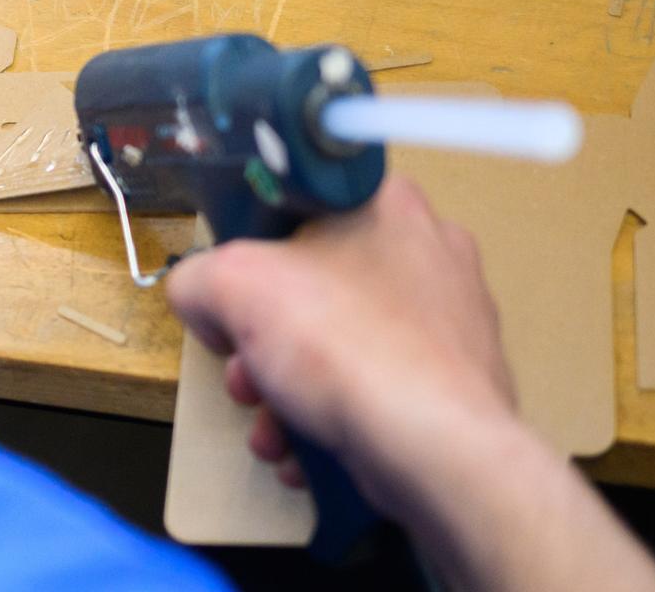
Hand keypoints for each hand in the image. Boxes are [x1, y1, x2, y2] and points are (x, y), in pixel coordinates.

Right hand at [168, 176, 654, 589]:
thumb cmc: (346, 346)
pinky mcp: (456, 383)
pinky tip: (305, 452)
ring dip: (286, 390)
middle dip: (261, 342)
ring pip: (339, 346)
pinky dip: (331, 418)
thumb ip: (198, 277)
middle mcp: (429, 251)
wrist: (434, 449)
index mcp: (386, 202)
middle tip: (245, 375)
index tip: (233, 295)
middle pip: (313, 286)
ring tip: (271, 430)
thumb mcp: (234, 285)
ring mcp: (451, 320)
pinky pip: (373, 388)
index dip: (251, 252)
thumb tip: (203, 300)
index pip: (299, 208)